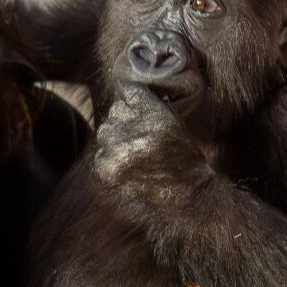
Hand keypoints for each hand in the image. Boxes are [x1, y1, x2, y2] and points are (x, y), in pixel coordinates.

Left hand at [93, 86, 206, 201]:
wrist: (186, 194)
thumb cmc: (183, 156)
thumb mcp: (174, 121)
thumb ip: (150, 104)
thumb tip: (129, 91)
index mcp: (151, 113)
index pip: (130, 91)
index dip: (138, 102)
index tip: (144, 112)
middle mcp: (131, 129)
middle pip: (116, 111)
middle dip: (126, 120)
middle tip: (141, 136)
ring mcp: (116, 150)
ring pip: (105, 131)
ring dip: (116, 139)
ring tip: (135, 152)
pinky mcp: (106, 169)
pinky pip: (101, 154)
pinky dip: (111, 159)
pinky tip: (128, 166)